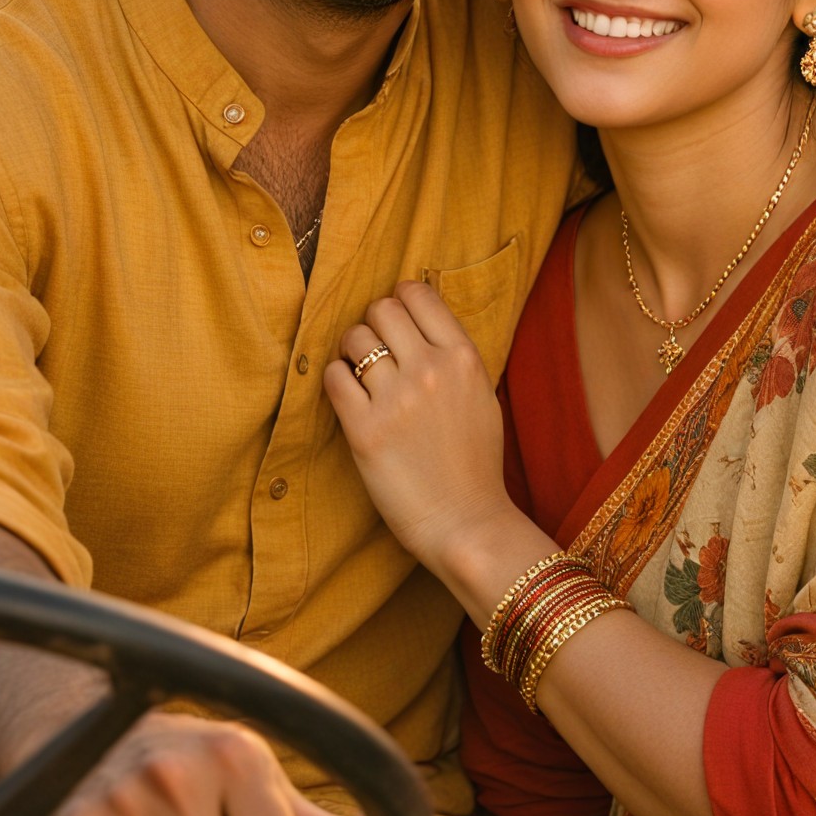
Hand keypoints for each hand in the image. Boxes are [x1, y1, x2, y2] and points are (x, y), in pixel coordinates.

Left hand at [324, 280, 511, 573]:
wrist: (466, 521)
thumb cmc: (475, 462)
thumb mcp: (482, 395)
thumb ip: (453, 356)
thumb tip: (419, 321)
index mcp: (463, 358)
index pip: (417, 294)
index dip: (400, 301)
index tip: (397, 321)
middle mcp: (431, 370)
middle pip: (381, 309)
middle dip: (374, 325)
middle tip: (376, 351)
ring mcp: (396, 398)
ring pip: (354, 339)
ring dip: (352, 353)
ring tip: (362, 378)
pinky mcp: (364, 429)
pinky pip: (333, 377)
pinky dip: (337, 381)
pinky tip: (351, 399)